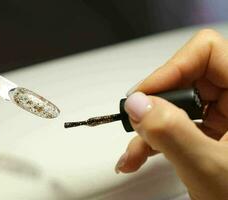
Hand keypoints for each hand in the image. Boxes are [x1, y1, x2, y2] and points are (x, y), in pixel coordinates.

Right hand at [115, 29, 227, 199]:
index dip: (171, 69)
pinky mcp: (212, 132)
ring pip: (176, 103)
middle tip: (136, 121)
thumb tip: (138, 103)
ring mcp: (225, 117)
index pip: (207, 52)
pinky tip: (141, 154)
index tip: (145, 96)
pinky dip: (156, 139)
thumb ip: (171, 132)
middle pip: (185, 78)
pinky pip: (177, 124)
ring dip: (149, 127)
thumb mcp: (208, 167)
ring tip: (134, 150)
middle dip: (154, 104)